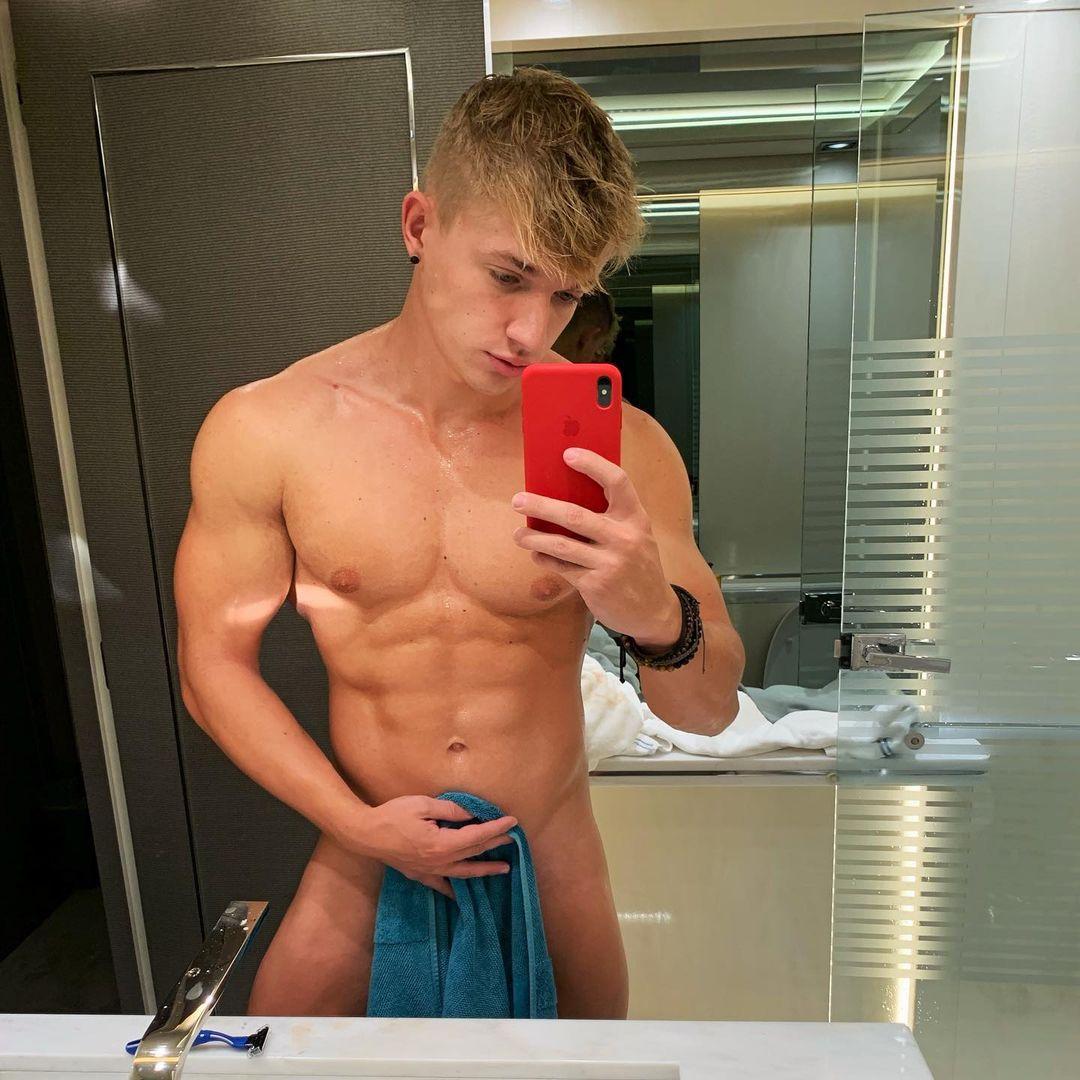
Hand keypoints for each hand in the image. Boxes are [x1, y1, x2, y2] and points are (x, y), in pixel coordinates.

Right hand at [352, 795, 516, 898]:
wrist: (365, 834)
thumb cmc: (393, 815)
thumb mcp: (423, 805)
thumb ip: (451, 809)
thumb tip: (472, 813)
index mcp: (442, 843)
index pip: (476, 836)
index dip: (496, 828)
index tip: (512, 821)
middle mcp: (439, 861)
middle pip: (473, 853)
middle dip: (494, 845)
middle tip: (513, 839)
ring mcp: (429, 871)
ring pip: (463, 872)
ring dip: (484, 870)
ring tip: (502, 869)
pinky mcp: (419, 875)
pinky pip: (441, 885)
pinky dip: (453, 889)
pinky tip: (461, 894)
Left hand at [510, 447, 680, 646]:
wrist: (654, 611)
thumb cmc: (638, 566)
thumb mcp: (637, 537)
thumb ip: (612, 518)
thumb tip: (566, 496)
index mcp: (635, 519)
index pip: (617, 481)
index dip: (592, 464)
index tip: (567, 454)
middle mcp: (624, 538)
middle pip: (576, 515)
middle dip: (542, 506)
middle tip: (518, 500)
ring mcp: (610, 563)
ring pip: (562, 545)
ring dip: (534, 538)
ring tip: (518, 535)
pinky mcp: (596, 585)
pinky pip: (562, 568)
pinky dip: (545, 559)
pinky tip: (536, 554)